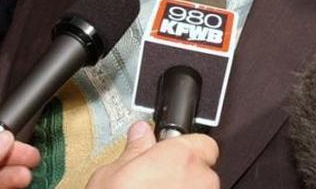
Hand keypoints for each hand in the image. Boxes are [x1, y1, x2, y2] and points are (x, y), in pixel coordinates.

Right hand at [86, 121, 218, 188]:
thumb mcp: (111, 174)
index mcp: (181, 156)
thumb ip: (134, 150)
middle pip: (203, 172)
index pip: (203, 143)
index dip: (186, 150)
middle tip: (156, 185)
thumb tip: (141, 132)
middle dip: (184, 177)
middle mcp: (201, 180)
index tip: (169, 158)